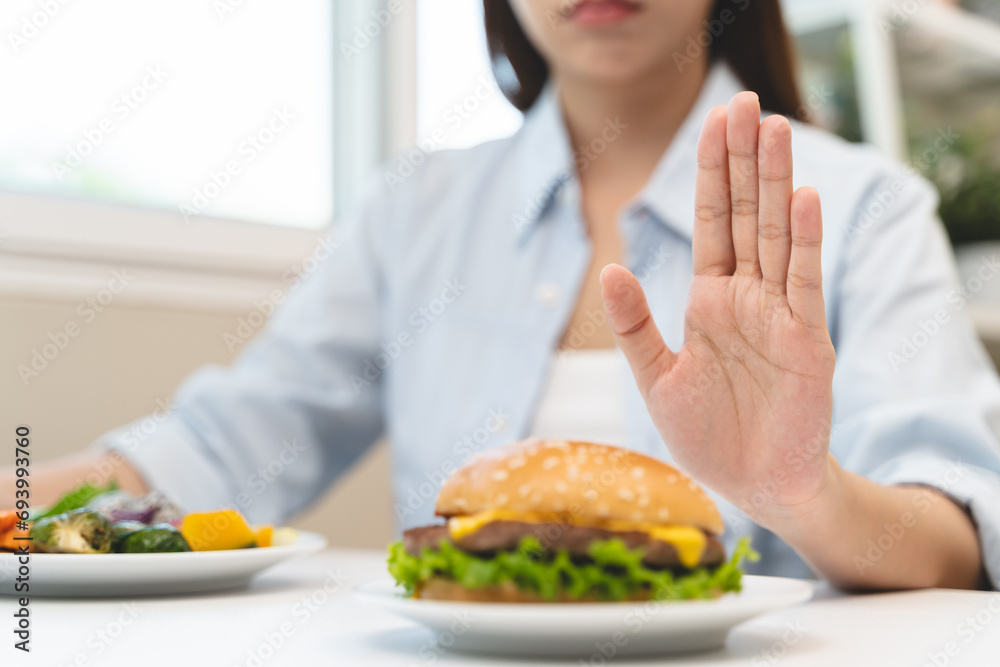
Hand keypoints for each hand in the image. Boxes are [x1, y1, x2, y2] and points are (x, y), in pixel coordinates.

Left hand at [601, 92, 835, 526]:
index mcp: (710, 298)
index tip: (714, 120)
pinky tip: (801, 199)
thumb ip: (635, 325)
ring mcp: (780, 313)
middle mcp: (747, 296)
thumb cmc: (709, 434)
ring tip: (775, 128)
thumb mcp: (655, 377)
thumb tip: (610, 268)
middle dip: (744, 159)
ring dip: (775, 182)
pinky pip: (803, 283)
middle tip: (746, 100)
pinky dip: (802, 242)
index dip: (712, 172)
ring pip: (775, 234)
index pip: (711, 221)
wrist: (756, 485)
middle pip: (745, 213)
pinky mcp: (806, 341)